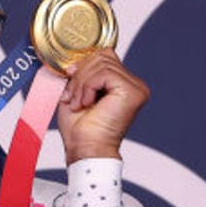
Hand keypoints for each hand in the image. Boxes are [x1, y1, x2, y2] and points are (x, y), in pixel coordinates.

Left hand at [56, 49, 149, 163]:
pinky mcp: (132, 91)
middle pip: (103, 57)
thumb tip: (74, 61)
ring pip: (102, 64)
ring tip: (78, 103)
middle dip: (80, 75)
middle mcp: (134, 85)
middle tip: (72, 97)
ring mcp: (136, 88)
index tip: (69, 79)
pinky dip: (88, 87)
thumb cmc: (80, 130)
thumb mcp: (77, 92)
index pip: (105, 56)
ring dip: (82, 83)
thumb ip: (81, 73)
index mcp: (123, 84)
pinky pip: (104, 74)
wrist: (85, 150)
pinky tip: (86, 103)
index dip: (84, 64)